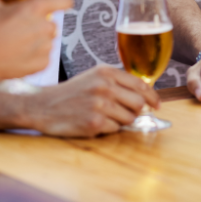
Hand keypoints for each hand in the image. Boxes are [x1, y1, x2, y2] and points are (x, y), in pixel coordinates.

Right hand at [0, 0, 70, 82]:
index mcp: (35, 8)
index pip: (64, 1)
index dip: (63, 2)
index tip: (60, 4)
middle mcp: (44, 26)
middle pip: (51, 24)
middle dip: (39, 27)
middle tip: (21, 31)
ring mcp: (45, 46)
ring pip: (48, 42)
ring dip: (38, 43)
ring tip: (17, 45)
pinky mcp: (43, 63)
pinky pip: (45, 58)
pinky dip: (35, 58)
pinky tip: (19, 57)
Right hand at [25, 65, 159, 136]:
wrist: (42, 106)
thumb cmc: (71, 93)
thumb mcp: (94, 77)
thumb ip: (118, 82)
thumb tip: (146, 97)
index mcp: (106, 72)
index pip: (141, 84)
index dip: (153, 97)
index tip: (157, 105)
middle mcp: (104, 86)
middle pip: (139, 103)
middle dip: (135, 111)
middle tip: (124, 113)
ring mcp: (99, 105)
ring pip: (129, 118)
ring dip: (121, 121)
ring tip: (103, 116)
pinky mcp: (94, 123)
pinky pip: (115, 129)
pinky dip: (108, 129)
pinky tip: (93, 122)